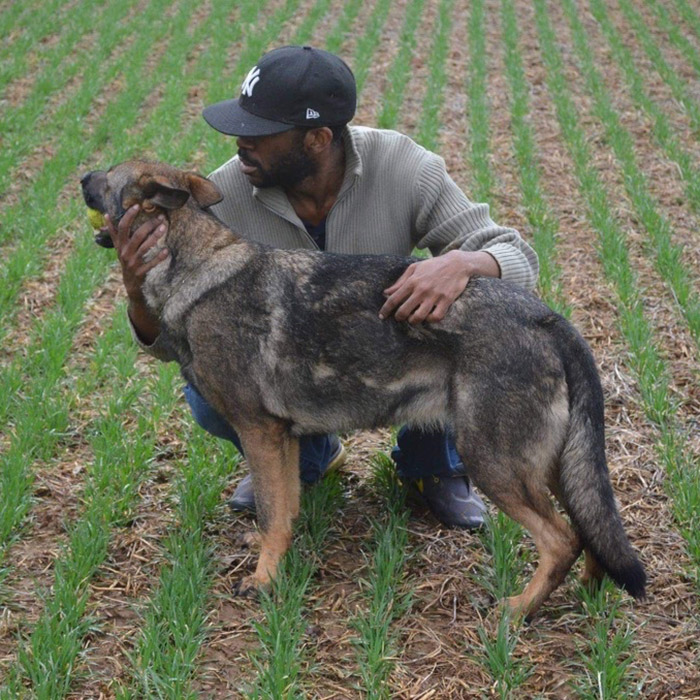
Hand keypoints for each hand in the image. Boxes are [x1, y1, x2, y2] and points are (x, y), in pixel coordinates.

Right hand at [107, 204, 169, 301]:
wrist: (130, 283)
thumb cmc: (126, 260)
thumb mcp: (118, 247)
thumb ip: (113, 232)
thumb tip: (106, 214)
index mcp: (119, 244)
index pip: (122, 227)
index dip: (129, 216)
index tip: (137, 206)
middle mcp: (125, 252)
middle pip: (137, 235)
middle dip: (149, 225)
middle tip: (160, 217)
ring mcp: (133, 262)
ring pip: (145, 247)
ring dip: (155, 236)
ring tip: (164, 227)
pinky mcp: (140, 272)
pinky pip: (151, 263)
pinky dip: (159, 257)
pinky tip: (166, 251)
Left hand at [378, 250, 498, 323]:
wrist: (457, 263)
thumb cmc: (433, 265)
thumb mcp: (415, 268)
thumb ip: (400, 281)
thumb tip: (386, 292)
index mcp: (412, 281)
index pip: (394, 299)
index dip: (385, 310)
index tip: (382, 316)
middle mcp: (422, 289)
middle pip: (404, 310)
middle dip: (399, 317)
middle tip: (399, 318)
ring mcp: (434, 296)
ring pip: (419, 316)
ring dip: (413, 321)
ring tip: (413, 318)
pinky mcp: (446, 300)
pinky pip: (436, 317)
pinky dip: (430, 320)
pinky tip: (428, 317)